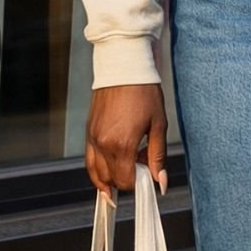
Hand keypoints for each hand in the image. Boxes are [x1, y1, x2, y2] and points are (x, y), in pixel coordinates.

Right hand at [86, 83, 167, 198]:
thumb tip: (161, 182)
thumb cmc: (143, 92)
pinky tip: (110, 167)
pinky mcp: (89, 132)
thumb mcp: (158, 125)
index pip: (126, 180)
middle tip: (141, 162)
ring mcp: (93, 138)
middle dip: (127, 179)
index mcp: (122, 144)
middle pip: (111, 180)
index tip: (148, 172)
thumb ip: (158, 157)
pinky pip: (89, 160)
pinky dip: (98, 169)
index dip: (139, 182)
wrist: (124, 68)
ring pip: (96, 173)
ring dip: (111, 177)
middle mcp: (103, 144)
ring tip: (127, 167)